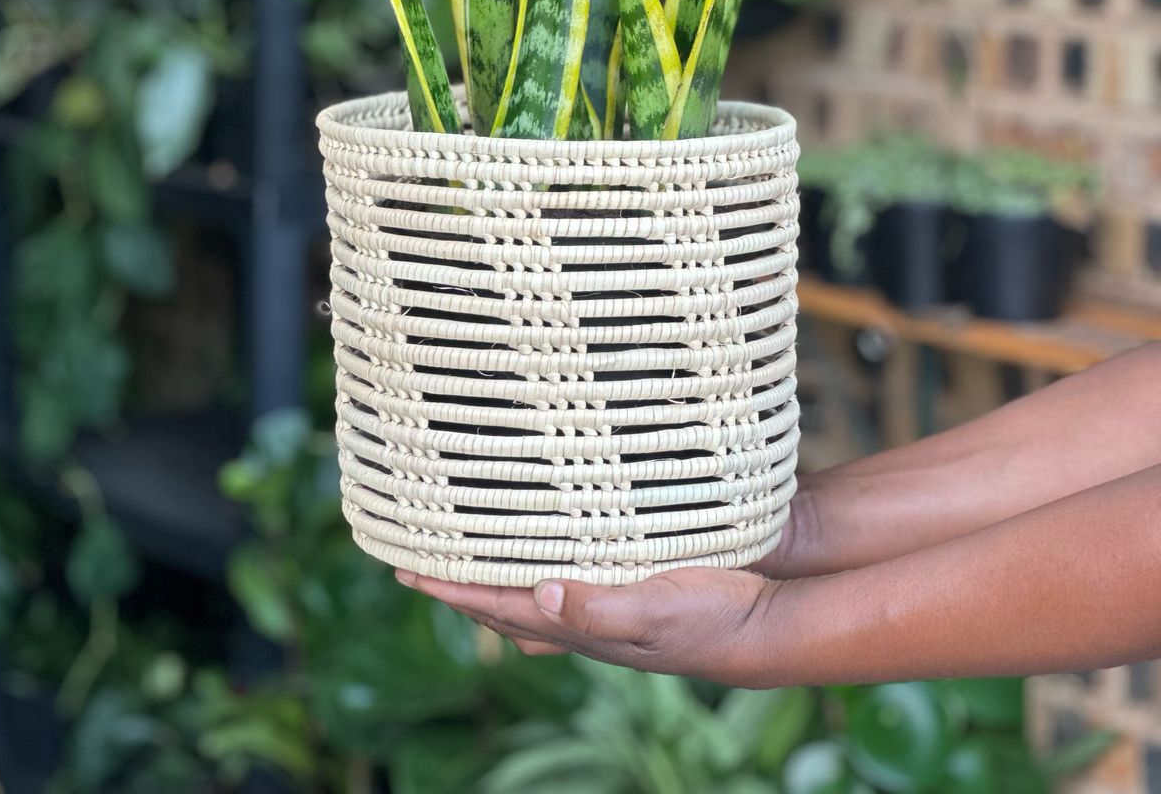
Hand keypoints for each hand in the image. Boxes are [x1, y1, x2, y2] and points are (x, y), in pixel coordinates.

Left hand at [395, 565, 785, 685]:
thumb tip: (539, 596)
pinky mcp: (629, 574)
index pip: (499, 606)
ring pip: (531, 587)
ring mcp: (606, 598)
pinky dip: (537, 558)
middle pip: (504, 601)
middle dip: (459, 582)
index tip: (403, 570)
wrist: (768, 616)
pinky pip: (566, 569)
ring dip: (494, 570)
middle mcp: (585, 614)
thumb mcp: (657, 612)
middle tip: (416, 556)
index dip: (450, 589)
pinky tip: (539, 545)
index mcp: (582, 625)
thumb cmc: (714, 616)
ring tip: (463, 548)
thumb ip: (600, 607)